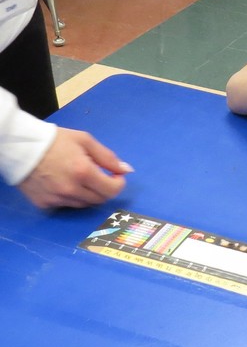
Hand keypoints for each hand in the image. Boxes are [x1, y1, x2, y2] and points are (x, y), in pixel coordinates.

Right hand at [18, 128, 132, 208]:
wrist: (20, 147)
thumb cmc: (55, 141)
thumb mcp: (85, 141)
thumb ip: (108, 157)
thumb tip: (126, 170)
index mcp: (83, 172)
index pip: (112, 190)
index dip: (118, 183)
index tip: (116, 176)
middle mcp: (71, 189)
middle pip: (99, 199)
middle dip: (104, 188)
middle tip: (98, 176)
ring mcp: (57, 199)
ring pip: (84, 204)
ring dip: (88, 194)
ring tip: (79, 178)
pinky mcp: (44, 204)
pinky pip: (66, 205)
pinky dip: (70, 197)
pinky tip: (63, 183)